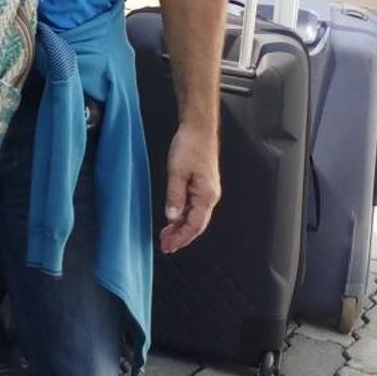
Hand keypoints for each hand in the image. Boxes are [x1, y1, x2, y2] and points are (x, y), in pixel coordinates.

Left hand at [159, 120, 220, 254]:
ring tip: (166, 236)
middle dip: (181, 237)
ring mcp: (207, 192)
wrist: (198, 129)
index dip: (181, 238)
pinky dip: (183, 216)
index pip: (194, 225)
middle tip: (165, 246)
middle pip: (196, 225)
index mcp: (206, 196)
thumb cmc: (190, 146)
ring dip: (181, 228)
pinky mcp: (202, 186)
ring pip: (195, 217)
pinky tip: (173, 220)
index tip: (168, 246)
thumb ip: (174, 196)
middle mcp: (210, 197)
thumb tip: (171, 217)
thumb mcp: (176, 172)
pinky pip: (193, 207)